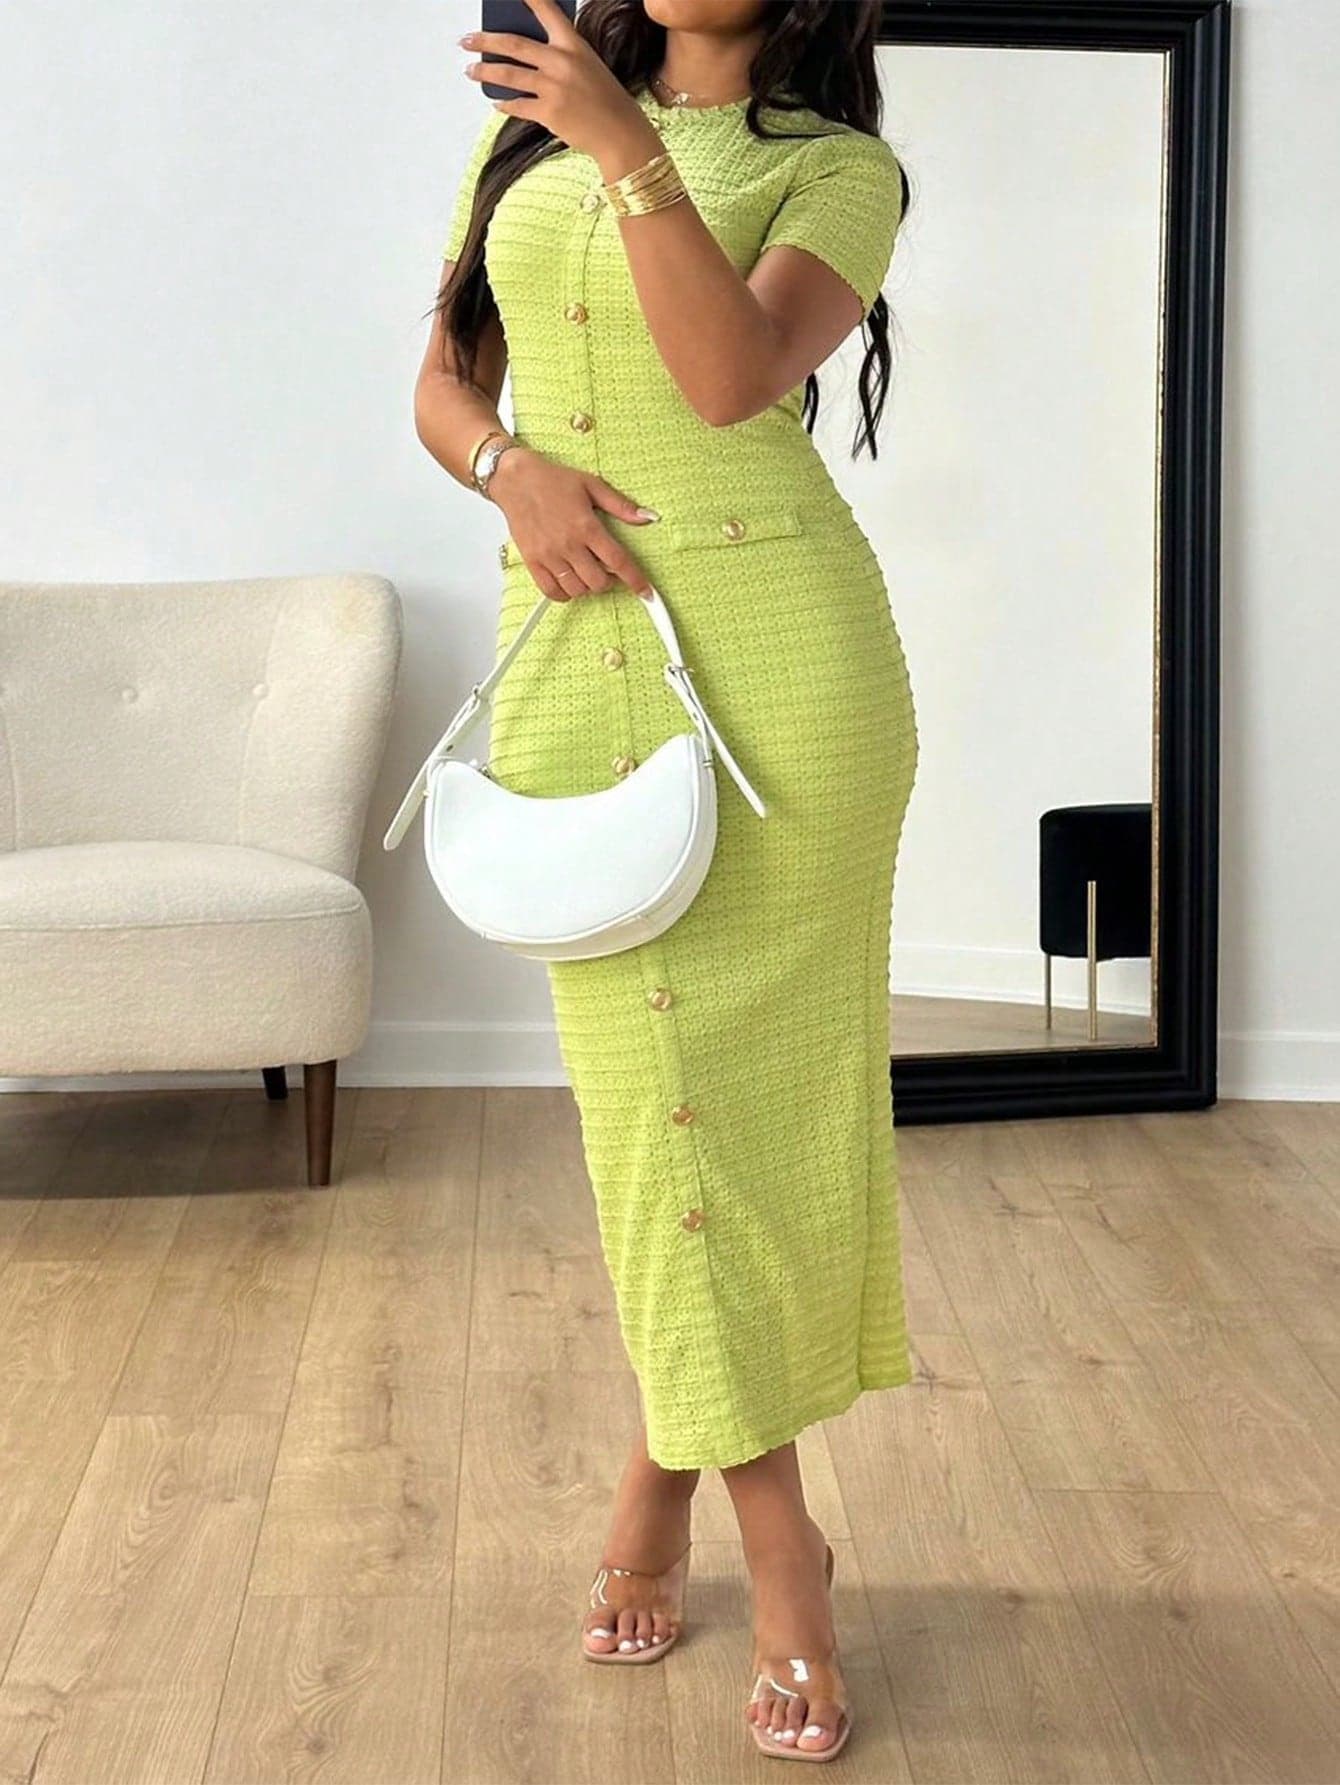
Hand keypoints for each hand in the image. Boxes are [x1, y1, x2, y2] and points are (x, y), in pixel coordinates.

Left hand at [460, 0, 661, 171]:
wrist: (619, 132)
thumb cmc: (602, 97)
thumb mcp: (586, 65)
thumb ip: (558, 54)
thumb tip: (520, 51)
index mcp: (573, 44)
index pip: (546, 11)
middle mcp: (561, 62)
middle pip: (513, 44)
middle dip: (484, 40)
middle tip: (466, 40)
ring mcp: (553, 87)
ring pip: (508, 74)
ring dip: (485, 72)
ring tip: (470, 70)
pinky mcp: (549, 112)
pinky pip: (517, 105)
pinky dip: (503, 103)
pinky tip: (496, 101)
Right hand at [488, 446, 658, 600]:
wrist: (515, 479)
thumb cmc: (552, 480)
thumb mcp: (592, 485)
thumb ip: (621, 505)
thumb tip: (647, 517)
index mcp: (586, 526)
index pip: (618, 561)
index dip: (636, 580)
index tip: (646, 591)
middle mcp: (568, 544)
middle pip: (598, 582)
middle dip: (609, 581)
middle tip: (608, 571)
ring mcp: (549, 556)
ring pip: (577, 590)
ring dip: (588, 587)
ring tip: (587, 572)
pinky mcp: (533, 562)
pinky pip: (552, 592)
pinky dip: (565, 594)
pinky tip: (570, 582)